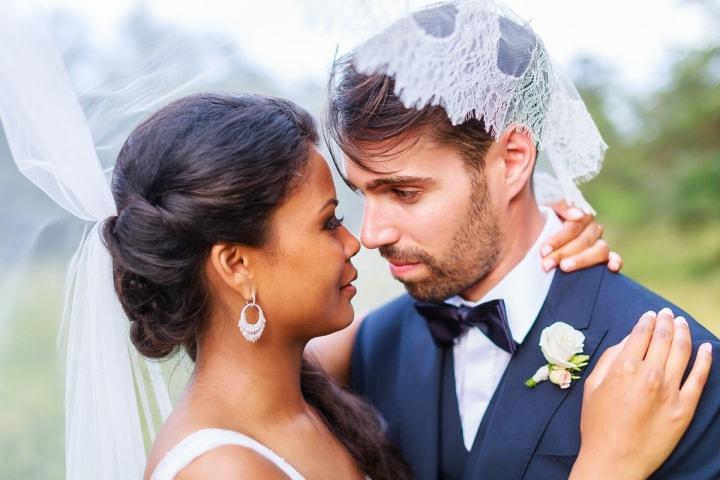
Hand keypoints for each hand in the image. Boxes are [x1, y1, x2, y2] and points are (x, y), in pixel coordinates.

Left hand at [543, 201, 622, 272]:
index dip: (558, 239)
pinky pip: (615, 257)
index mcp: (579, 214)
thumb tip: (577, 214)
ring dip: (582, 260)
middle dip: (563, 253)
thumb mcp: (544, 205)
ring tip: (564, 268)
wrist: (536, 233)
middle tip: (546, 265)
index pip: (574, 226)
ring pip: (600, 250)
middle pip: (584, 240)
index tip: (543, 251)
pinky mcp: (604, 256)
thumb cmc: (540, 222)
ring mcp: (599, 242)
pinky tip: (612, 268)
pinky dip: (616, 261)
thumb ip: (558, 204)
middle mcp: (592, 228)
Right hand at [569, 308, 712, 479]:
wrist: (614, 459)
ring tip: (682, 323)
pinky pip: (700, 378)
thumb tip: (626, 341)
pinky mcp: (684, 408)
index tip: (650, 315)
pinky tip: (706, 348)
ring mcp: (670, 391)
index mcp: (624, 367)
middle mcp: (650, 374)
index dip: (646, 320)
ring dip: (684, 332)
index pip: (641, 333)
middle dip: (666, 321)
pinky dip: (705, 360)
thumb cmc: (597, 424)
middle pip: (663, 338)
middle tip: (667, 314)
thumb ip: (608, 359)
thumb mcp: (592, 386)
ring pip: (683, 352)